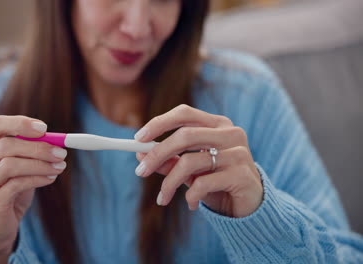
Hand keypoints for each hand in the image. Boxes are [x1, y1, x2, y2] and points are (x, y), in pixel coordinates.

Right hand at [0, 115, 67, 260]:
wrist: (0, 225)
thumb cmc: (12, 190)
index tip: (43, 128)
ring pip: (11, 165)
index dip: (19, 123)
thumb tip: (56, 139)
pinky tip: (50, 178)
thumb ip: (31, 150)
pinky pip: (16, 184)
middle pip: (6, 145)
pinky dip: (37, 179)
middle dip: (38, 147)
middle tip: (61, 152)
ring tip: (59, 167)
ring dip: (40, 164)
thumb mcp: (21, 166)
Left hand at [134, 105, 262, 217]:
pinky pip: (203, 183)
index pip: (184, 113)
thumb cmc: (217, 183)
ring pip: (190, 162)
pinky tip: (192, 204)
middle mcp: (230, 133)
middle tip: (140, 171)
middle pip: (184, 135)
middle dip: (157, 154)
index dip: (159, 123)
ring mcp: (239, 153)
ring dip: (169, 183)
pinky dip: (190, 196)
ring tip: (162, 198)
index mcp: (217, 124)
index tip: (138, 138)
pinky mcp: (242, 175)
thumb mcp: (190, 171)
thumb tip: (139, 154)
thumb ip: (169, 160)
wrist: (250, 206)